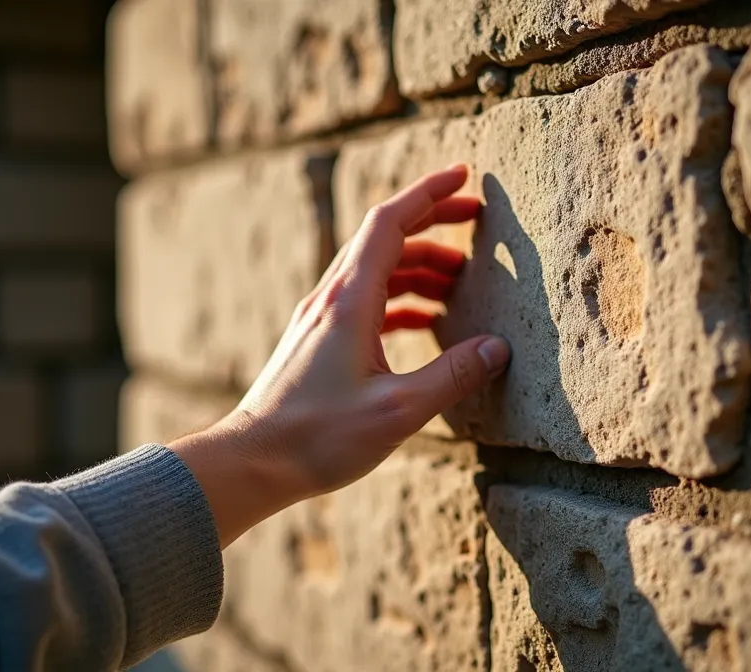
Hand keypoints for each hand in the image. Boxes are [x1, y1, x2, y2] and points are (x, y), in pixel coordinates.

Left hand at [171, 164, 510, 545]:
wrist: (253, 461)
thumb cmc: (318, 437)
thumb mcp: (398, 410)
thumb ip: (452, 376)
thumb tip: (497, 349)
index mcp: (350, 301)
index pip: (389, 223)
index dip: (429, 193)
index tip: (465, 176)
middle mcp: (332, 299)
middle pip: (384, 239)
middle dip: (433, 223)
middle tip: (477, 221)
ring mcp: (322, 319)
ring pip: (377, 271)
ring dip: (420, 265)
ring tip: (463, 282)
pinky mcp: (319, 343)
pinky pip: (367, 302)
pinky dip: (401, 299)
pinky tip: (426, 321)